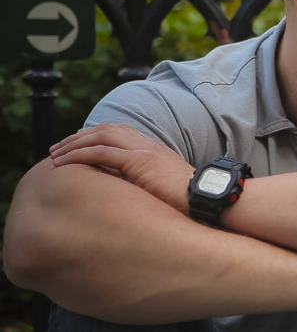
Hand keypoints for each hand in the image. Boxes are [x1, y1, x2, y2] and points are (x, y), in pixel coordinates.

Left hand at [50, 124, 192, 213]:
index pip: (118, 133)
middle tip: (57, 149)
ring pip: (100, 136)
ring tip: (54, 155)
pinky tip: (63, 164)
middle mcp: (147, 145)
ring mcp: (144, 151)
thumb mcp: (164, 190)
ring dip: (73, 144)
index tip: (75, 148)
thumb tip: (124, 197)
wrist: (208, 199)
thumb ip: (145, 185)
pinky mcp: (140, 161)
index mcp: (153, 150)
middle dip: (77, 137)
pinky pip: (101, 152)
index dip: (93, 137)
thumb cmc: (190, 202)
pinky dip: (79, 155)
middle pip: (105, 130)